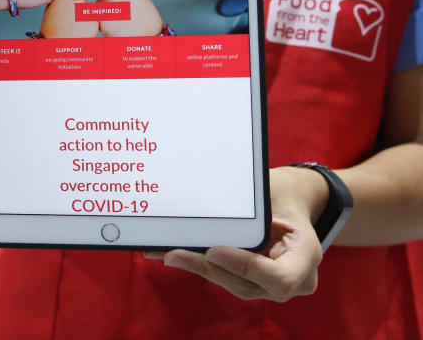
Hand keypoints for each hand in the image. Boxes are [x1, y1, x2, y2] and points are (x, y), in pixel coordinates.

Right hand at [40, 0, 98, 37]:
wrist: (57, 44)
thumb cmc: (51, 28)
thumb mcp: (51, 7)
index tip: (68, 5)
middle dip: (77, 6)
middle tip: (70, 17)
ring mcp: (88, 11)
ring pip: (87, 9)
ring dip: (83, 15)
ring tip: (73, 25)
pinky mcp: (95, 21)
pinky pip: (92, 20)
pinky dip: (88, 24)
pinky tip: (79, 29)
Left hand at [96, 0, 163, 36]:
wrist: (143, 40)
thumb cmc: (147, 23)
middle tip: (121, 10)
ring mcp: (107, 2)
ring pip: (100, 0)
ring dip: (105, 7)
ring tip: (118, 18)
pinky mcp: (99, 15)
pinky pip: (96, 13)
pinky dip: (102, 18)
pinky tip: (113, 24)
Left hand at [145, 167, 326, 301]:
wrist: (291, 201)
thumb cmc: (280, 192)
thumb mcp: (271, 191)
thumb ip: (248, 204)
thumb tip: (206, 204)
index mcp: (306, 255)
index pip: (279, 277)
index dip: (245, 267)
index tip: (214, 252)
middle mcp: (295, 279)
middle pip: (249, 284)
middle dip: (210, 269)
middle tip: (174, 254)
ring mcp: (272, 285)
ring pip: (233, 283)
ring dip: (199, 268)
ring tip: (168, 253)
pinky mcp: (253, 281)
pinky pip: (226, 276)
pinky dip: (201, 265)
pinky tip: (172, 254)